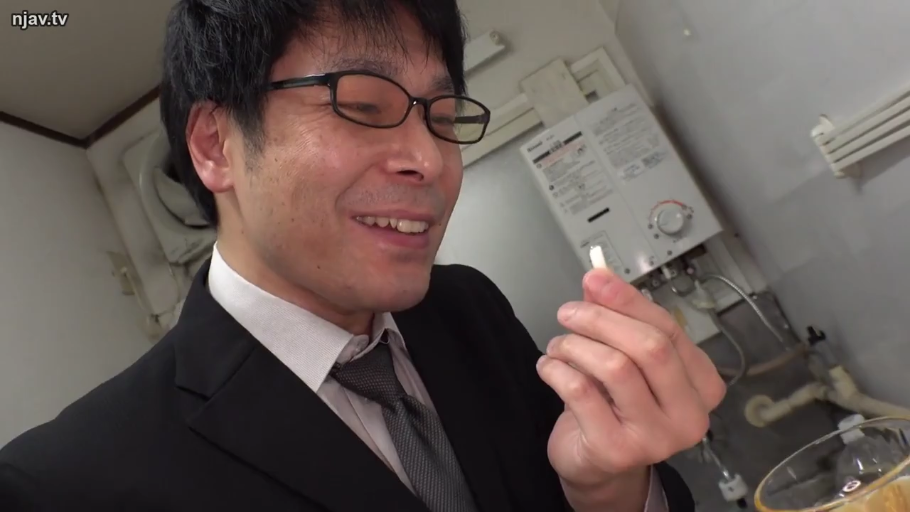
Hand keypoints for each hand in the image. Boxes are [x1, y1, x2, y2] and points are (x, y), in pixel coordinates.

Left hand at [537, 268, 725, 506]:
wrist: (597, 465)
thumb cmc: (614, 407)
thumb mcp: (624, 357)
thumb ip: (618, 317)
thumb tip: (599, 277)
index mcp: (702, 385)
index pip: (669, 329)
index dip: (628, 300)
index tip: (596, 279)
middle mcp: (690, 415)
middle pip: (650, 347)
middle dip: (601, 320)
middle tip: (568, 313)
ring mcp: (657, 438)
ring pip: (615, 367)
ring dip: (576, 345)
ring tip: (558, 345)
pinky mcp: (617, 450)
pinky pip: (582, 392)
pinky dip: (558, 370)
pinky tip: (549, 366)